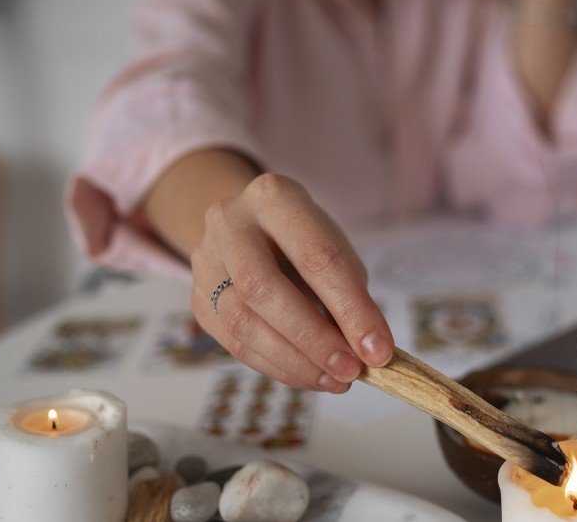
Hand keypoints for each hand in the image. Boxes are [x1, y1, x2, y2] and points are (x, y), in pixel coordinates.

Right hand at [189, 173, 393, 392]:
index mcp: (273, 197)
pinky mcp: (197, 299)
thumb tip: (367, 353)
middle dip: (314, 339)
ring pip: (241, 322)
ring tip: (335, 379)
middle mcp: (229, 223)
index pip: (316, 257)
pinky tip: (308, 376)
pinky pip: (233, 344)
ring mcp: (205, 261)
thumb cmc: (304, 240)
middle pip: (264, 289)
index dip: (351, 308)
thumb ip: (349, 295)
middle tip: (351, 371)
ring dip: (294, 361)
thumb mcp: (334, 248)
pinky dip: (276, 367)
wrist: (249, 229)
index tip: (379, 350)